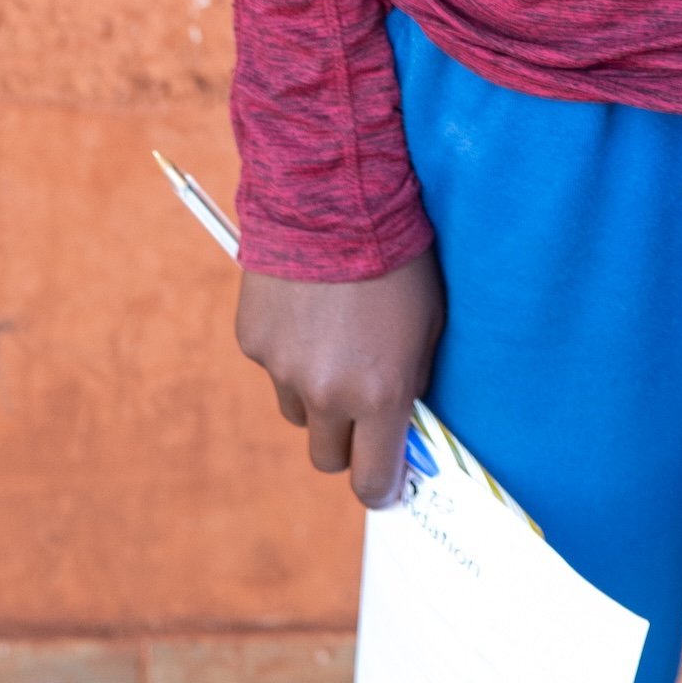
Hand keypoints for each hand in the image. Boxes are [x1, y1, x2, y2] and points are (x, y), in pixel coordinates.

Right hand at [236, 248, 444, 506]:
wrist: (335, 198)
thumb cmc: (399, 258)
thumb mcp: (428, 325)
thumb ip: (413, 382)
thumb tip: (403, 421)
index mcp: (379, 395)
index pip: (374, 481)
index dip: (381, 484)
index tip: (386, 477)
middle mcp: (328, 393)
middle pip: (329, 458)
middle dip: (346, 441)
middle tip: (360, 405)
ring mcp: (283, 370)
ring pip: (299, 411)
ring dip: (315, 393)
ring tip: (334, 336)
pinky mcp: (253, 342)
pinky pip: (273, 366)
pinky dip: (288, 350)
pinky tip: (307, 306)